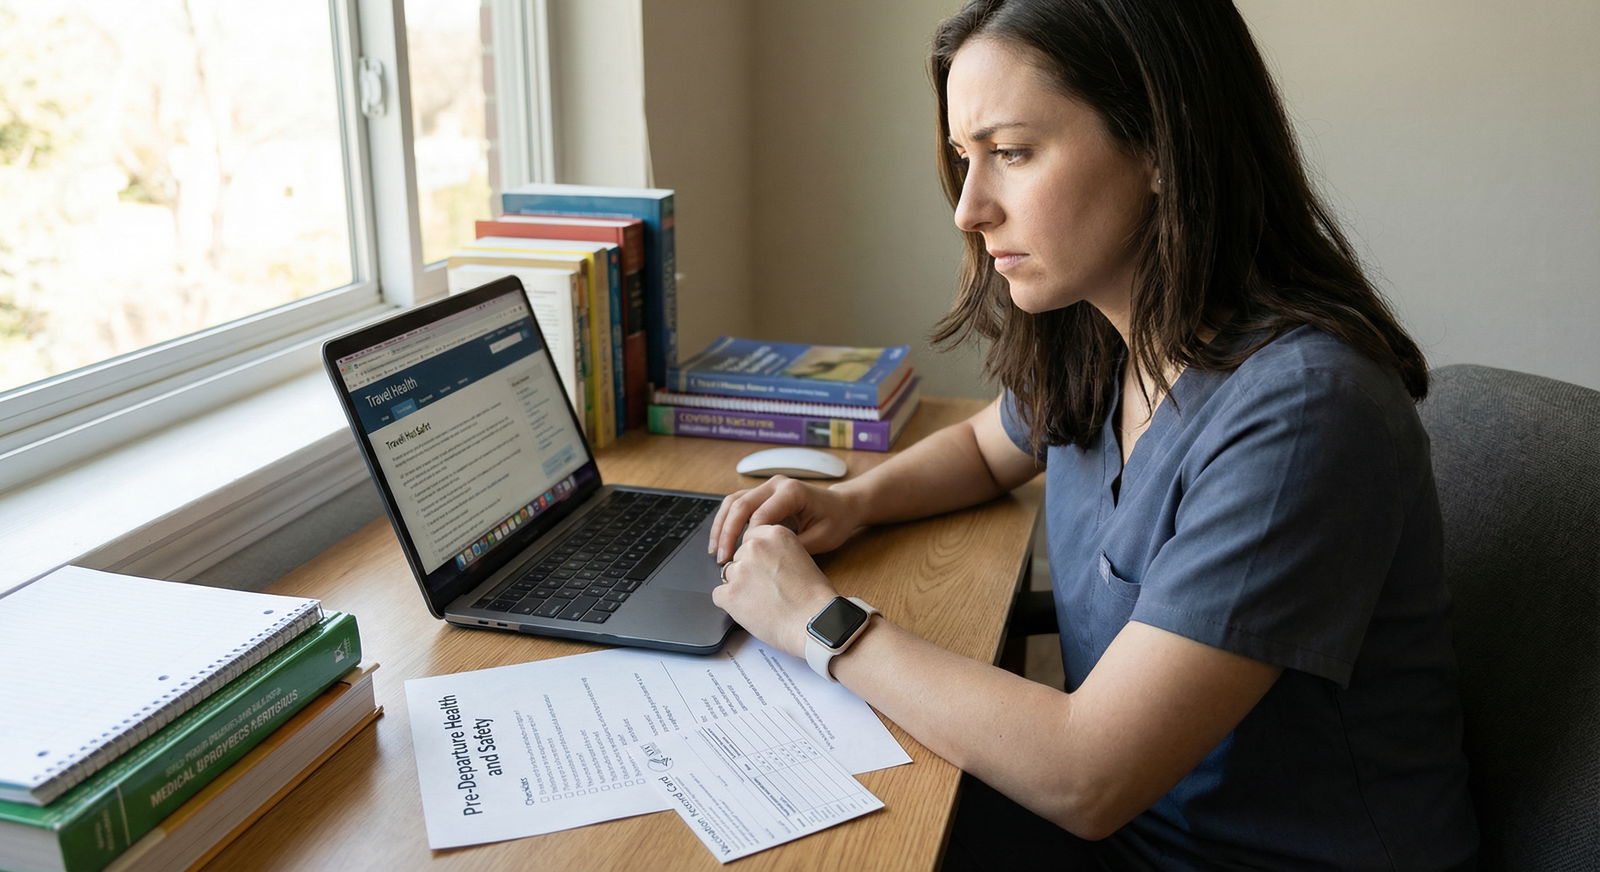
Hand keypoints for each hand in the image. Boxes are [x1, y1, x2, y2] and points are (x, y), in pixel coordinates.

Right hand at [708, 475, 864, 562]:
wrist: (842, 506)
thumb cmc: (835, 521)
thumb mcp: (821, 538)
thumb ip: (793, 546)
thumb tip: (765, 557)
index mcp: (792, 491)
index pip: (760, 514)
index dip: (748, 538)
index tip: (741, 559)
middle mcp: (776, 484)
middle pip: (740, 504)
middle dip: (727, 533)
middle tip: (722, 558)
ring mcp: (767, 487)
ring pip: (733, 501)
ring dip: (721, 526)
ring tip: (715, 550)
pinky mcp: (762, 494)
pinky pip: (737, 503)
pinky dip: (726, 521)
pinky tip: (721, 540)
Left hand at [711, 525, 837, 658]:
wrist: (814, 623)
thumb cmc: (815, 597)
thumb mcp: (802, 558)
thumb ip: (777, 553)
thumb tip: (762, 561)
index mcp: (774, 534)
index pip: (750, 539)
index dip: (757, 558)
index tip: (765, 569)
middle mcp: (754, 547)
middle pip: (738, 557)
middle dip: (748, 573)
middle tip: (766, 590)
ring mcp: (740, 570)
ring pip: (728, 577)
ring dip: (739, 588)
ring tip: (762, 603)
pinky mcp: (729, 593)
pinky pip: (719, 596)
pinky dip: (731, 605)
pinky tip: (750, 611)